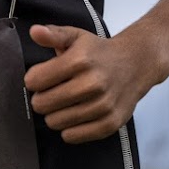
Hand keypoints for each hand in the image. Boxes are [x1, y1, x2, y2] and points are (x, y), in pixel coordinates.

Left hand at [25, 24, 139, 143]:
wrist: (135, 64)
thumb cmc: (99, 52)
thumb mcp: (76, 36)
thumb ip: (53, 34)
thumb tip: (34, 32)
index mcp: (79, 60)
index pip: (34, 81)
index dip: (33, 80)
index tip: (41, 78)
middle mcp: (92, 84)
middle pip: (42, 105)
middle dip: (41, 99)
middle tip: (52, 92)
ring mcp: (103, 105)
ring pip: (55, 122)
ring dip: (54, 114)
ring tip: (65, 103)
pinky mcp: (110, 123)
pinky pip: (72, 136)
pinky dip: (69, 129)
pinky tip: (75, 116)